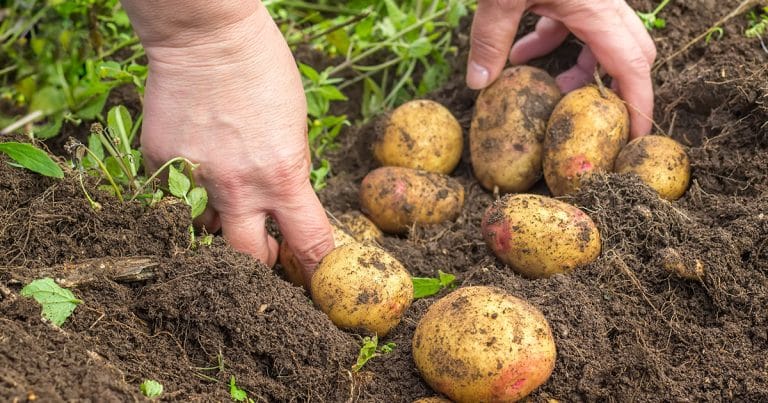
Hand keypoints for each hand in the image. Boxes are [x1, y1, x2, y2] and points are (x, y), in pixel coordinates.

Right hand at [123, 3, 333, 270]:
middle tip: (266, 248)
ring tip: (226, 192)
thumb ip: (288, 173)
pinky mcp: (160, 165)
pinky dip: (188, 189)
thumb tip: (282, 206)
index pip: (308, 241)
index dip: (315, 264)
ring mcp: (194, 179)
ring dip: (221, 222)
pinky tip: (197, 160)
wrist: (206, 36)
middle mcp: (237, 188)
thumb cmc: (262, 71)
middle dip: (261, 260)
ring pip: (206, 230)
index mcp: (282, 176)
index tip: (316, 272)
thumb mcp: (295, 127)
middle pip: (249, 257)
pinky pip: (174, 196)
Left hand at [466, 0, 655, 137]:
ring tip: (543, 89)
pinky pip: (573, 24)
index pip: (632, 67)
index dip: (640, 105)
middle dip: (612, 89)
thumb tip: (478, 86)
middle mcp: (603, 3)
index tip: (638, 139)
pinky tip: (518, 55)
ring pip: (599, 41)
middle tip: (594, 121)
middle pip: (627, 55)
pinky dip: (551, 43)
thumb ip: (489, 40)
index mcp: (597, 8)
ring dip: (575, 67)